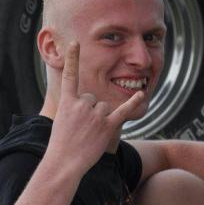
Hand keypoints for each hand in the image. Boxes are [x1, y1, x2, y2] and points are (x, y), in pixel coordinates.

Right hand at [46, 42, 145, 174]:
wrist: (64, 162)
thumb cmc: (61, 144)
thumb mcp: (61, 121)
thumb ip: (73, 108)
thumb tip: (86, 104)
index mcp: (67, 102)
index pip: (70, 75)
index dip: (73, 58)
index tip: (75, 42)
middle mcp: (82, 105)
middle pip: (93, 99)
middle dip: (90, 113)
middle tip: (81, 130)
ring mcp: (95, 115)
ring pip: (105, 108)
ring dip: (101, 119)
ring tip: (90, 134)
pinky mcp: (107, 126)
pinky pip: (123, 112)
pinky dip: (133, 104)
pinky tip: (142, 95)